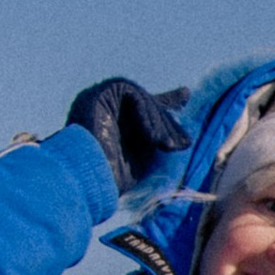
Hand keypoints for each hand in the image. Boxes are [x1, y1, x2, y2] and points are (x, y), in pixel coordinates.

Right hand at [67, 79, 190, 191]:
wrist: (88, 180)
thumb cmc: (112, 179)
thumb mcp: (142, 156)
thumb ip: (155, 139)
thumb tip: (182, 136)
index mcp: (112, 121)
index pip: (143, 104)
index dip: (167, 100)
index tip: (186, 94)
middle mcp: (106, 107)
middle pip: (146, 102)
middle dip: (167, 121)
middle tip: (182, 143)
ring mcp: (100, 99)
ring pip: (142, 97)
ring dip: (158, 121)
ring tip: (165, 145)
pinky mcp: (99, 94)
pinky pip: (132, 94)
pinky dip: (146, 114)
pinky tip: (150, 137)